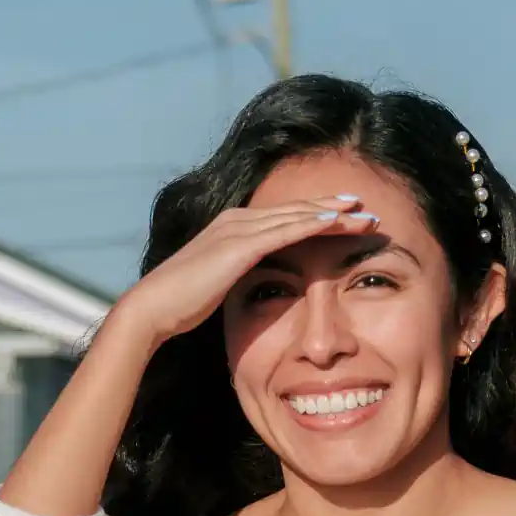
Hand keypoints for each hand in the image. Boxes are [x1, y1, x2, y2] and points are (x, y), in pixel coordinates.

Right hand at [115, 194, 383, 350]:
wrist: (153, 309)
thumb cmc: (179, 307)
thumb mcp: (214, 287)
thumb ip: (236, 279)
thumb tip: (253, 290)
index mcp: (231, 228)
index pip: (282, 216)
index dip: (314, 214)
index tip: (343, 215)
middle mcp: (236, 220)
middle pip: (295, 209)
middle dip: (331, 206)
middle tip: (363, 206)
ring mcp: (237, 229)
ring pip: (296, 215)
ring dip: (332, 212)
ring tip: (363, 213)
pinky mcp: (240, 245)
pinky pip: (286, 230)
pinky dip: (313, 223)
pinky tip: (337, 221)